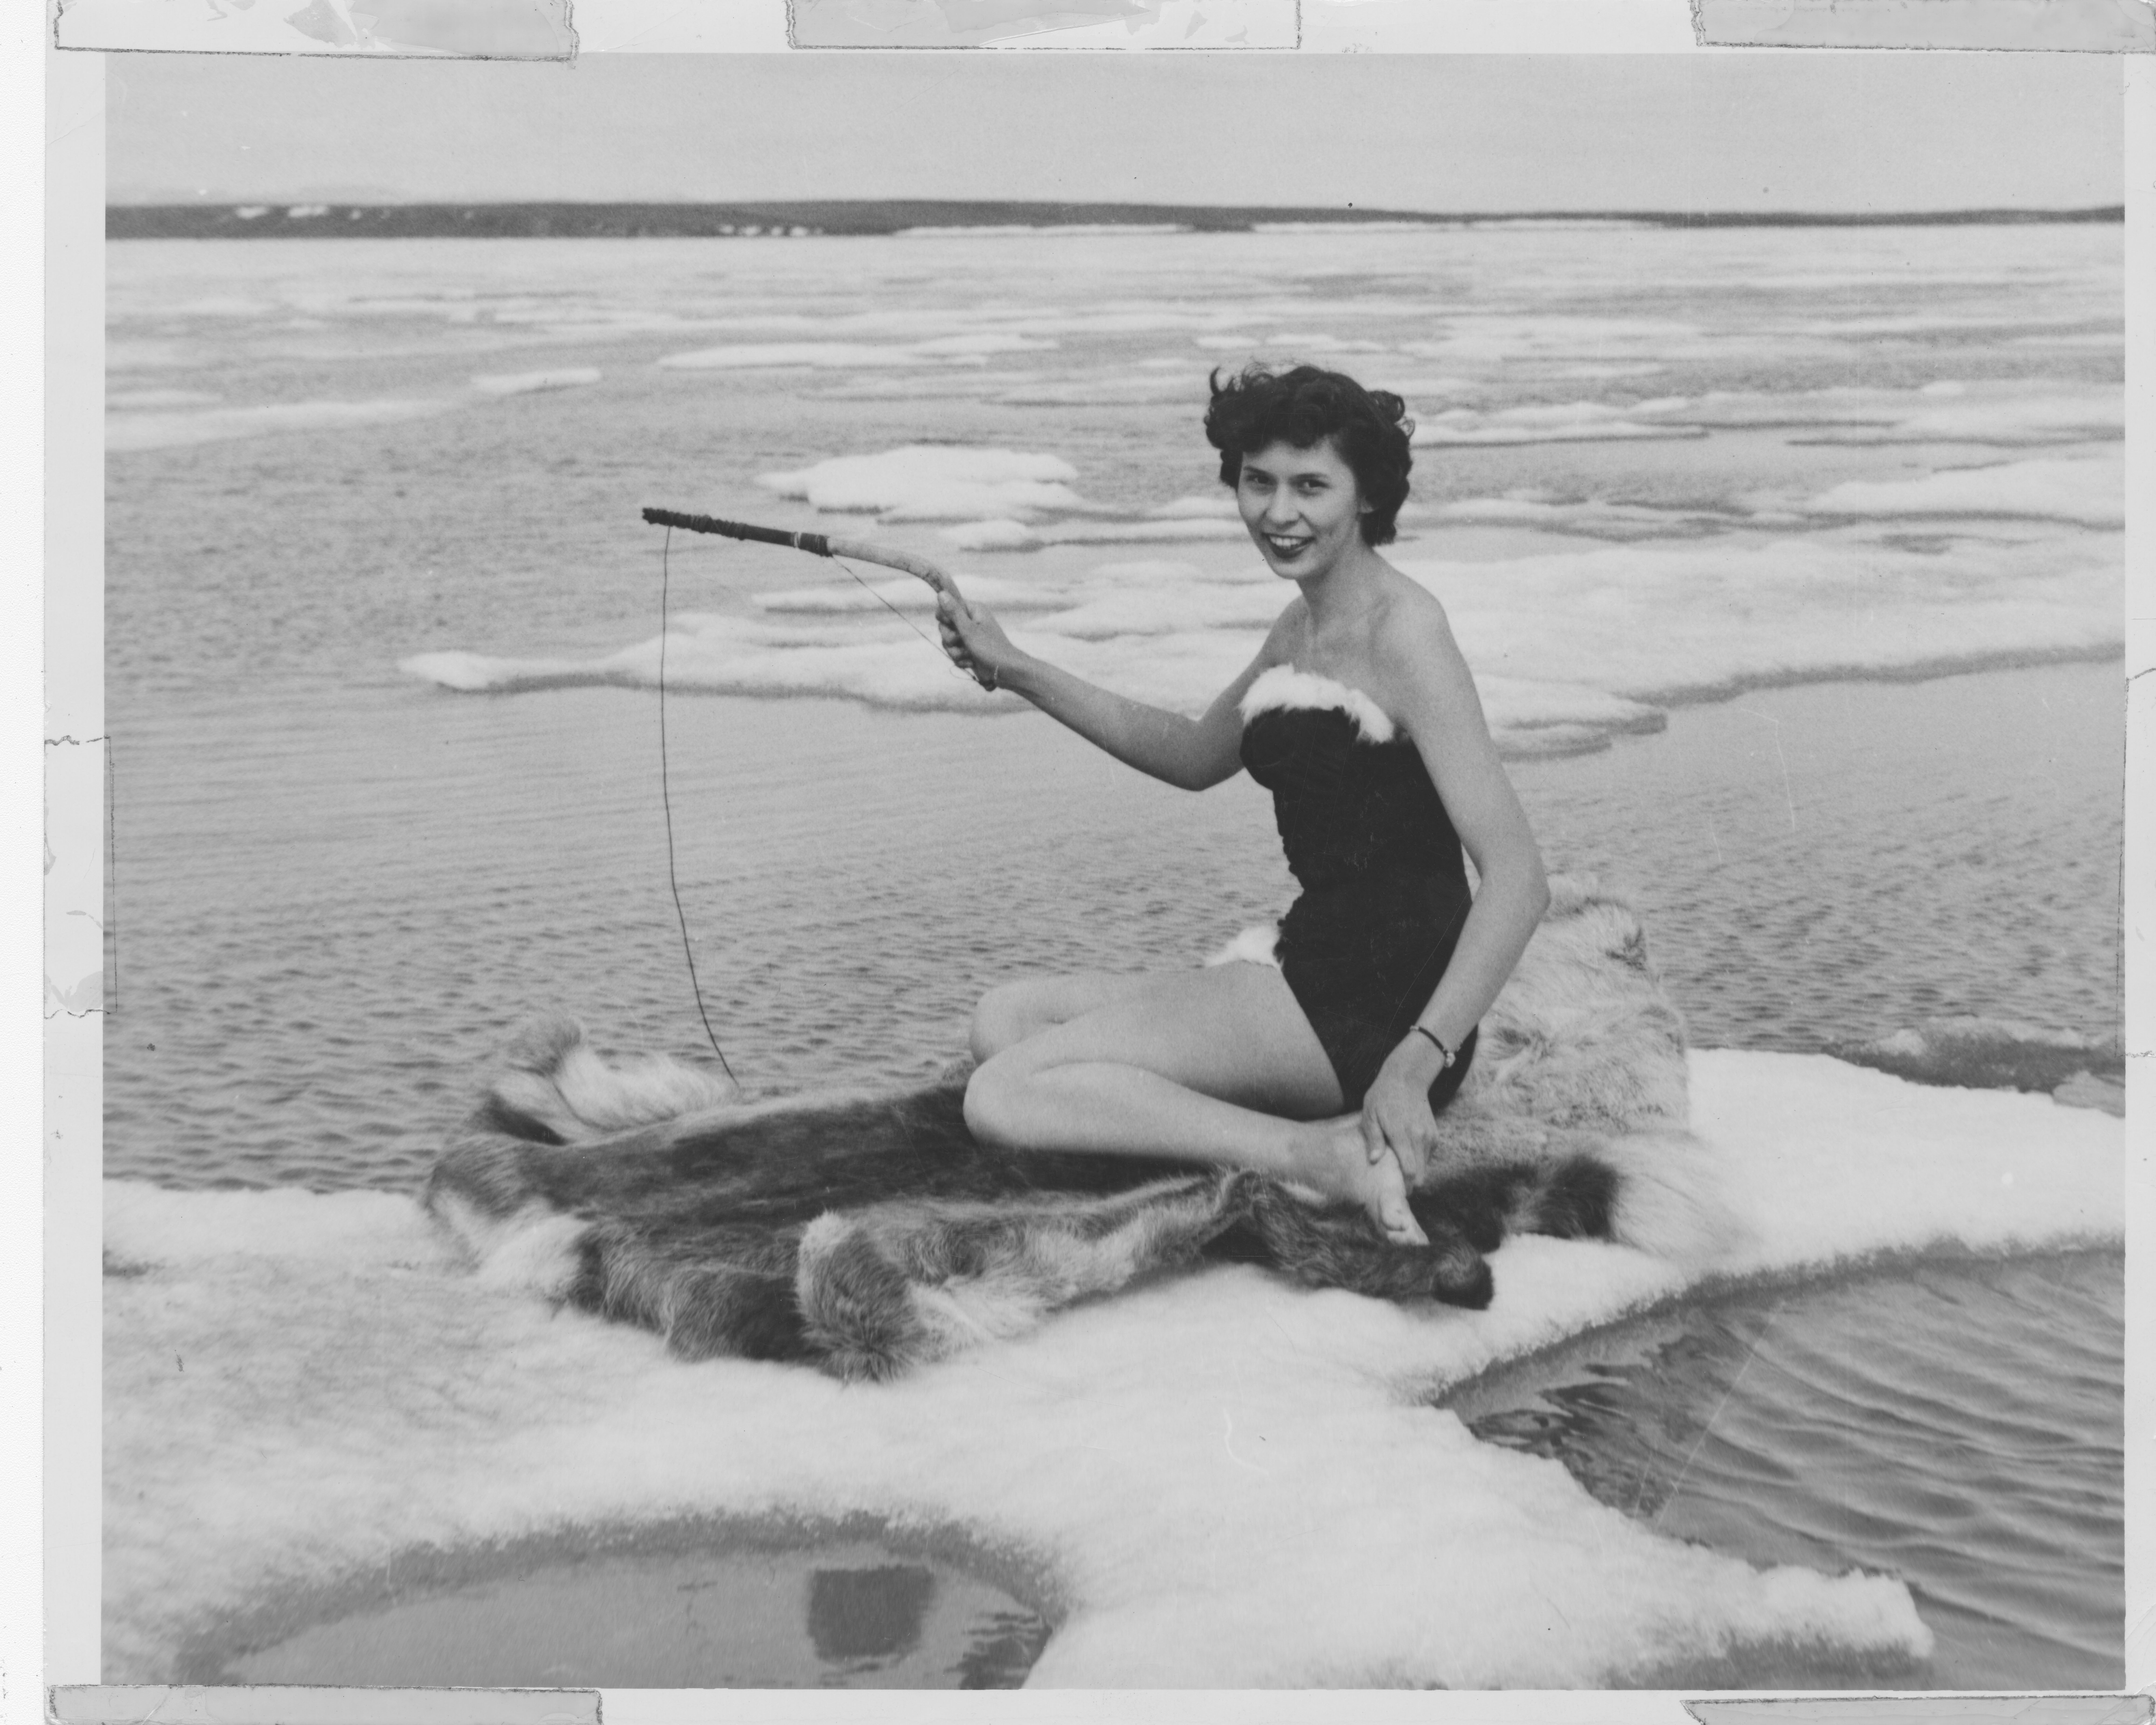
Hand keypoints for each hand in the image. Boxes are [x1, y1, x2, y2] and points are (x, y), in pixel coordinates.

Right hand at [936, 592, 1019, 692]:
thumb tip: (941, 593)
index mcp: (972, 610)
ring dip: (956, 652)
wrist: (1007, 671)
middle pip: (944, 627)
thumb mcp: (969, 630)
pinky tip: (972, 662)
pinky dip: (961, 659)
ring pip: (948, 642)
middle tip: (962, 642)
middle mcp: (970, 621)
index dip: (944, 618)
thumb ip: (954, 612)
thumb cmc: (991, 649)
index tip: (952, 625)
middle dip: (950, 639)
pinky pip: (954, 653)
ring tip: (969, 655)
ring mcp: (968, 636)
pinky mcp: (968, 649)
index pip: (945, 607)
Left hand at [1357, 1038, 1443, 1187]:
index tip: (1395, 1192)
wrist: (1407, 1078)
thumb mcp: (1370, 1115)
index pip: (1410, 1170)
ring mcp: (1430, 1136)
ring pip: (1424, 1165)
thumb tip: (1374, 1161)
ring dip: (1414, 1170)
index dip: (1404, 1186)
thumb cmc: (1383, 1096)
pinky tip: (1405, 1154)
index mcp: (1403, 1135)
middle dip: (1410, 1183)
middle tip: (1395, 1186)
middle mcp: (1420, 1137)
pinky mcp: (1434, 1134)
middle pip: (1420, 1173)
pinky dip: (1418, 1159)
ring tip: (1397, 1170)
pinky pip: (1427, 1155)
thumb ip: (1373, 1139)